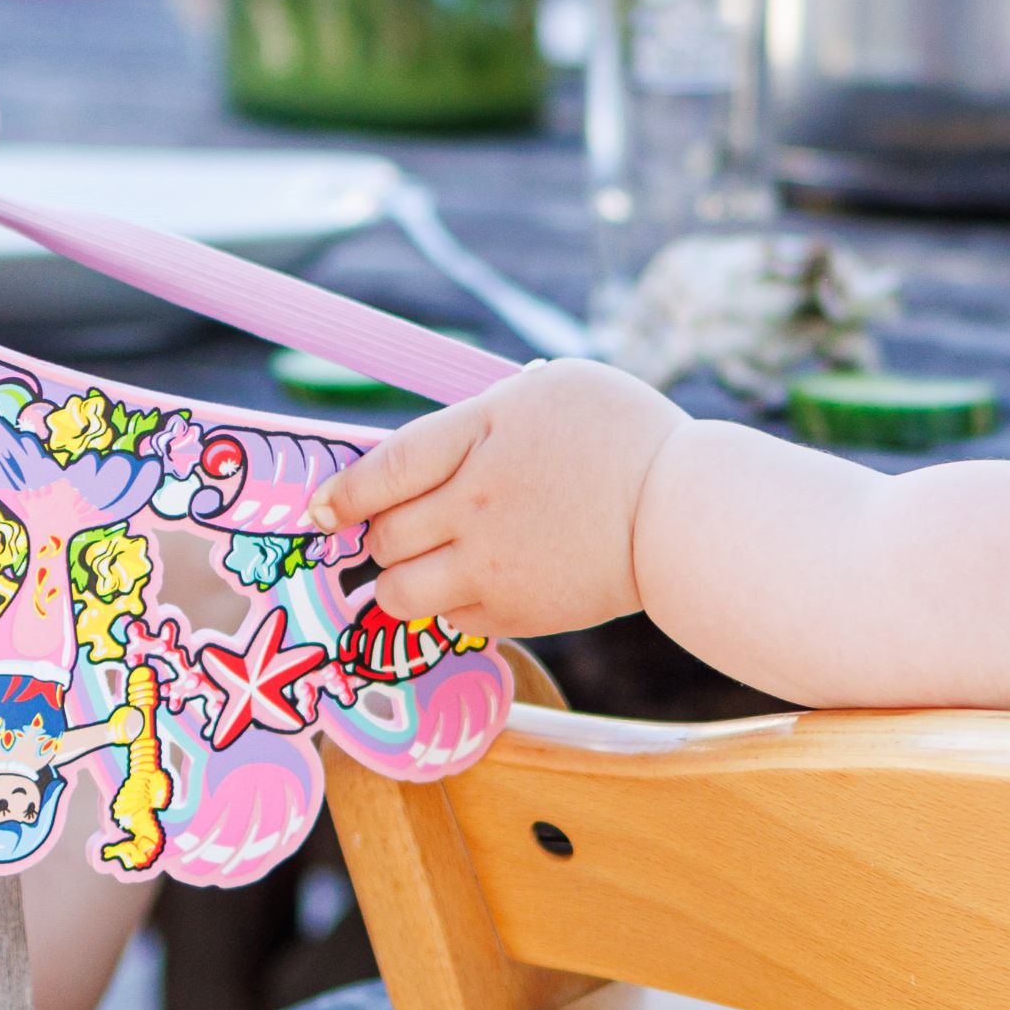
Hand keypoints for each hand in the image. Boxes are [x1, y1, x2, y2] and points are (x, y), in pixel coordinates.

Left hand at [326, 357, 690, 640]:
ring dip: (398, 581)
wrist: (688, 512)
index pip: (383, 468)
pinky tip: (477, 585)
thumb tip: (429, 444)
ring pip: (399, 591)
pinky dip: (449, 608)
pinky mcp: (516, 612)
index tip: (322, 510)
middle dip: (377, 535)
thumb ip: (483, 411)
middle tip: (391, 532)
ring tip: (418, 570)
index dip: (342, 493)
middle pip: (383, 534)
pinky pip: (449, 620)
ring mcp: (491, 563)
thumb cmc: (626, 436)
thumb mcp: (550, 388)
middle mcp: (473, 501)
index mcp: (480, 433)